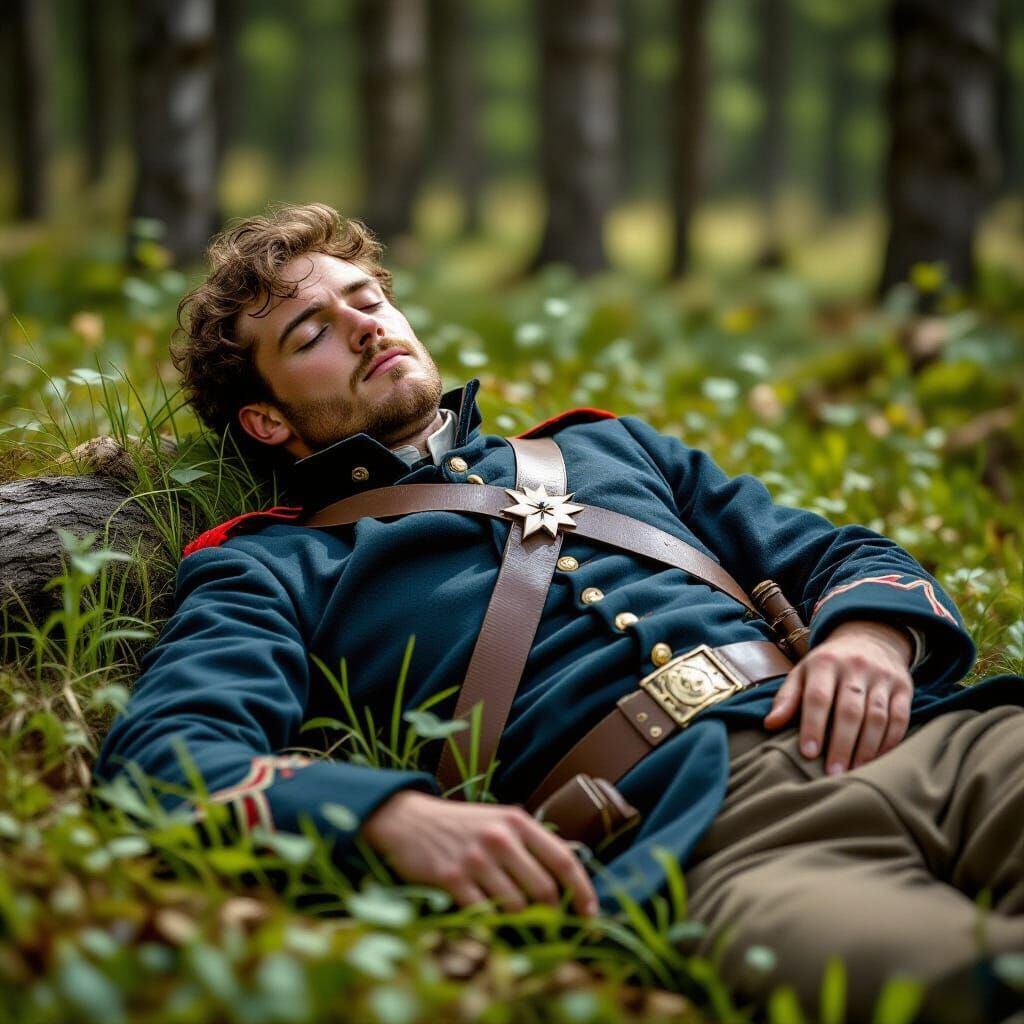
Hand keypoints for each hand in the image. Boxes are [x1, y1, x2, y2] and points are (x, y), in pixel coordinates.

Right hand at [360, 790, 598, 917]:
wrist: (408, 820)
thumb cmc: (460, 825)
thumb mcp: (499, 819)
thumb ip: (531, 840)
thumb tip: (572, 863)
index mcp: (517, 821)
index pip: (563, 859)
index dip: (582, 891)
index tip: (591, 915)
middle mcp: (500, 838)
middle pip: (544, 890)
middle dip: (552, 915)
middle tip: (551, 928)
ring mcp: (475, 859)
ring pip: (517, 907)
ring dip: (521, 922)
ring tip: (518, 924)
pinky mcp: (451, 879)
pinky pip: (484, 914)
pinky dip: (492, 923)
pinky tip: (490, 921)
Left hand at [762, 620, 913, 773]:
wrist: (870, 637)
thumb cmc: (828, 664)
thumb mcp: (803, 673)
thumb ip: (787, 698)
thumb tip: (769, 724)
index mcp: (825, 663)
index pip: (818, 697)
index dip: (813, 726)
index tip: (809, 754)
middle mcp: (855, 667)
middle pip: (850, 710)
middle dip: (841, 744)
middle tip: (833, 773)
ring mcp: (882, 677)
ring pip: (877, 716)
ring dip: (866, 748)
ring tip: (855, 771)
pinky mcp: (904, 687)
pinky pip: (900, 717)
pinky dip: (890, 741)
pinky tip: (878, 759)